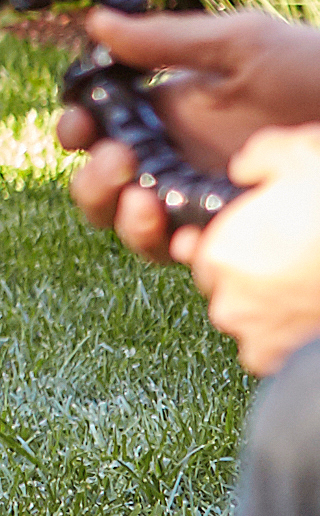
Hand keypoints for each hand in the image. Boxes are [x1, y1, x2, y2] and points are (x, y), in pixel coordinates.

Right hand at [61, 4, 319, 255]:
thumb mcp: (246, 45)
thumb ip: (168, 40)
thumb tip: (96, 24)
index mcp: (172, 112)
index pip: (99, 127)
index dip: (76, 127)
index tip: (78, 122)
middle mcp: (180, 160)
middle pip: (103, 185)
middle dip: (90, 178)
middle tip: (116, 161)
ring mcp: (206, 201)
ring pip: (133, 227)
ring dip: (119, 216)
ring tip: (143, 199)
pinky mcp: (236, 235)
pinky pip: (184, 253)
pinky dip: (171, 245)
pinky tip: (183, 230)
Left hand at [196, 125, 319, 375]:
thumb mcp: (300, 154)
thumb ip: (259, 157)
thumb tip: (245, 169)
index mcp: (222, 253)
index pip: (206, 255)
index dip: (237, 243)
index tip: (265, 238)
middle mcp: (232, 301)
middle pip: (228, 292)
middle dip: (254, 278)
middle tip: (295, 261)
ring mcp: (264, 339)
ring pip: (254, 326)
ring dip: (273, 312)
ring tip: (307, 287)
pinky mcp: (290, 361)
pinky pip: (277, 358)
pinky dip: (290, 343)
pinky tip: (310, 315)